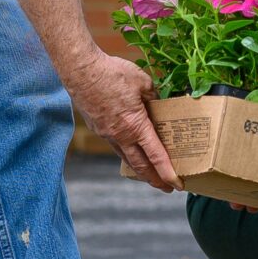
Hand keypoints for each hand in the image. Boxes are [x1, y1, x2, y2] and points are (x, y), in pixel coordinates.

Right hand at [70, 51, 179, 190]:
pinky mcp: (98, 128)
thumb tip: (159, 105)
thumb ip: (154, 97)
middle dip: (155, 180)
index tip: (176, 184)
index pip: (155, 156)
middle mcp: (120, 135)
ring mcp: (107, 134)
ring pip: (126, 158)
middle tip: (167, 188)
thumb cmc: (112, 73)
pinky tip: (132, 153)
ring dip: (140, 170)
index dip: (167, 172)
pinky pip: (116, 147)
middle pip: (140, 166)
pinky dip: (127, 154)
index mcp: (136, 125)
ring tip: (151, 176)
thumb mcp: (144, 82)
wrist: (80, 70)